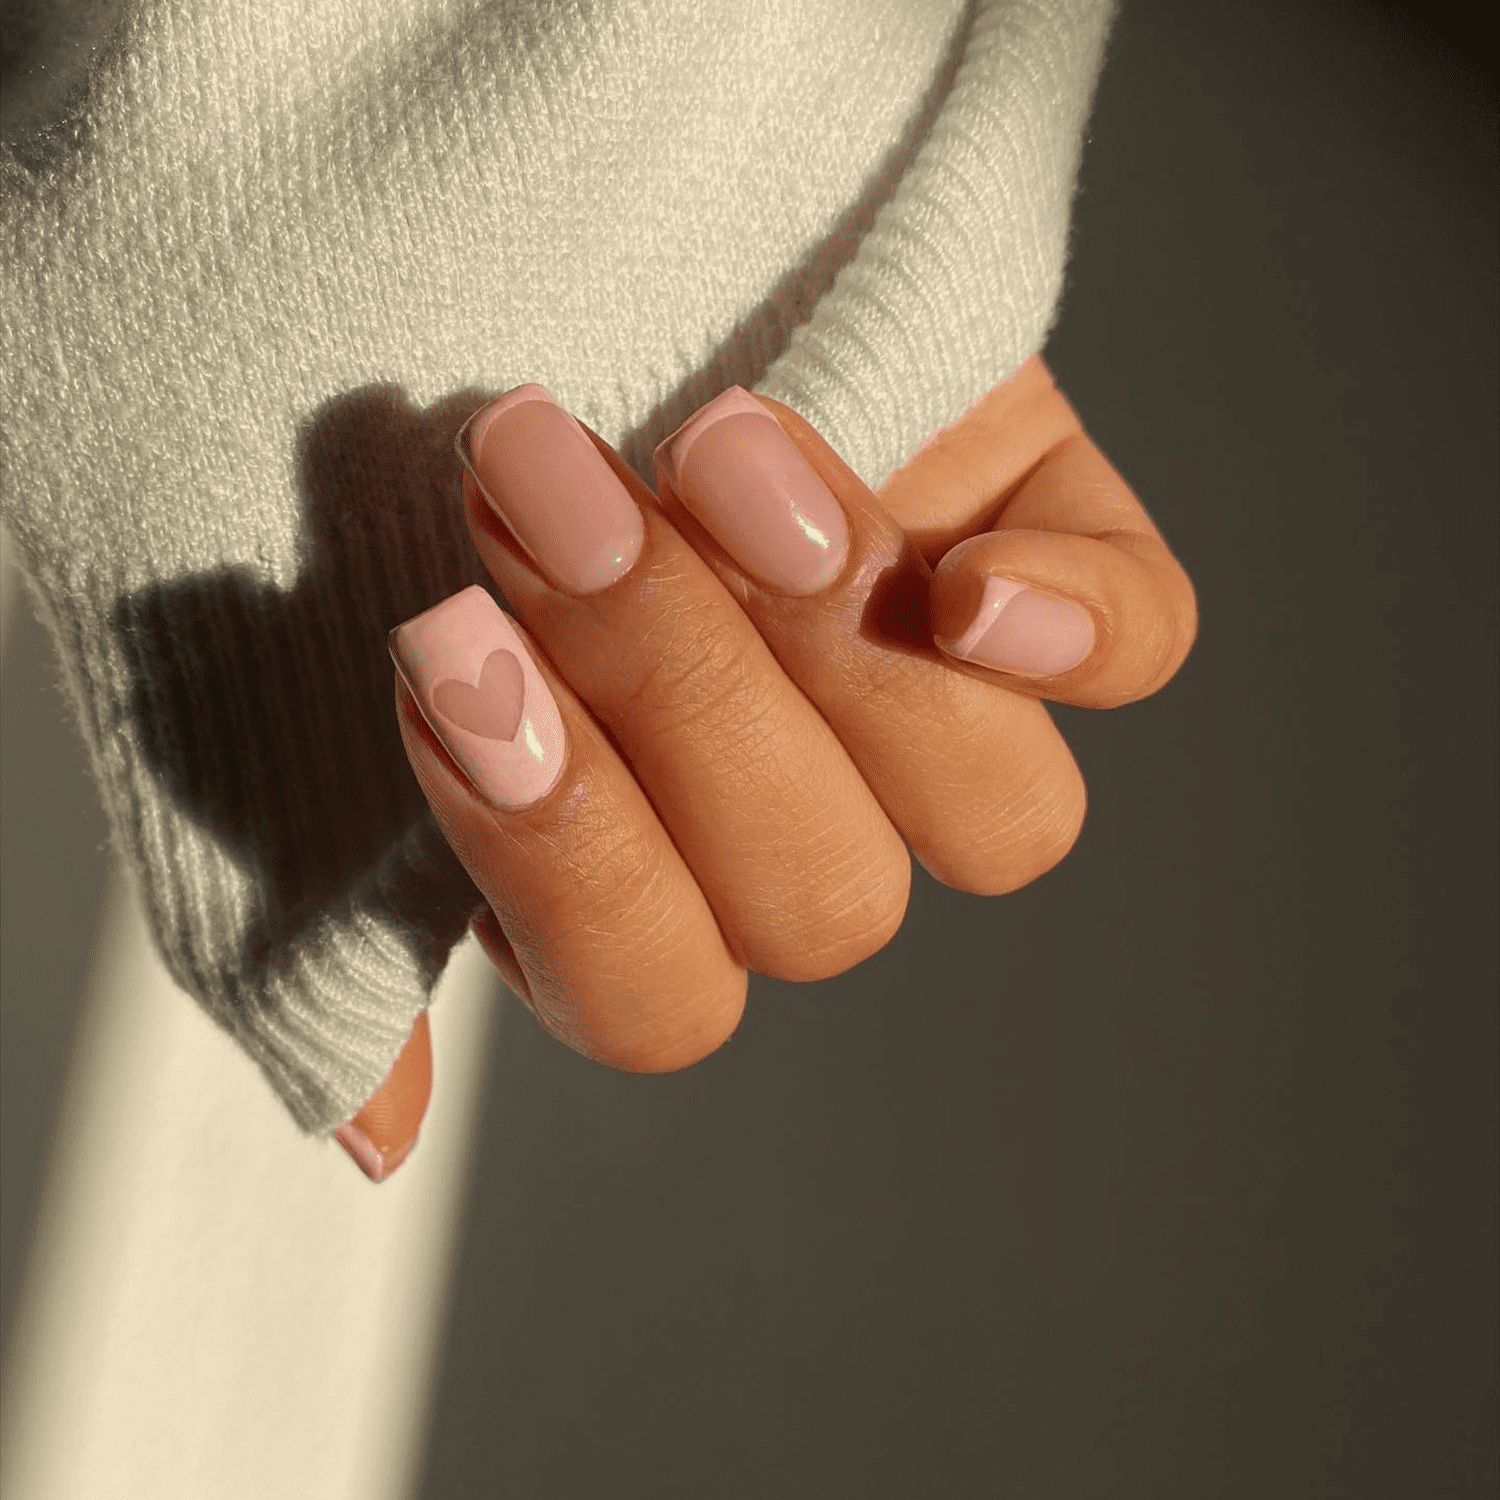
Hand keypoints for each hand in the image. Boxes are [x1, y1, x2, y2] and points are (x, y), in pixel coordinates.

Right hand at [335, 356, 1196, 1179]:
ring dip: (835, 646)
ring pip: (986, 814)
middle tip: (545, 494)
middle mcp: (804, 825)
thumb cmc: (412, 479)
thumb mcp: (329, 695)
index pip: (657, 995)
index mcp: (642, 889)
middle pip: (822, 903)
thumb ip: (352, 907)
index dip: (570, 859)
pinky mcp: (1046, 549)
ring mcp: (942, 705)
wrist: (529, 248)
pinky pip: (1143, 644)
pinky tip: (975, 580)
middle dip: (675, 693)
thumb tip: (376, 1140)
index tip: (453, 664)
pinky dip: (1083, 628)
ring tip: (710, 453)